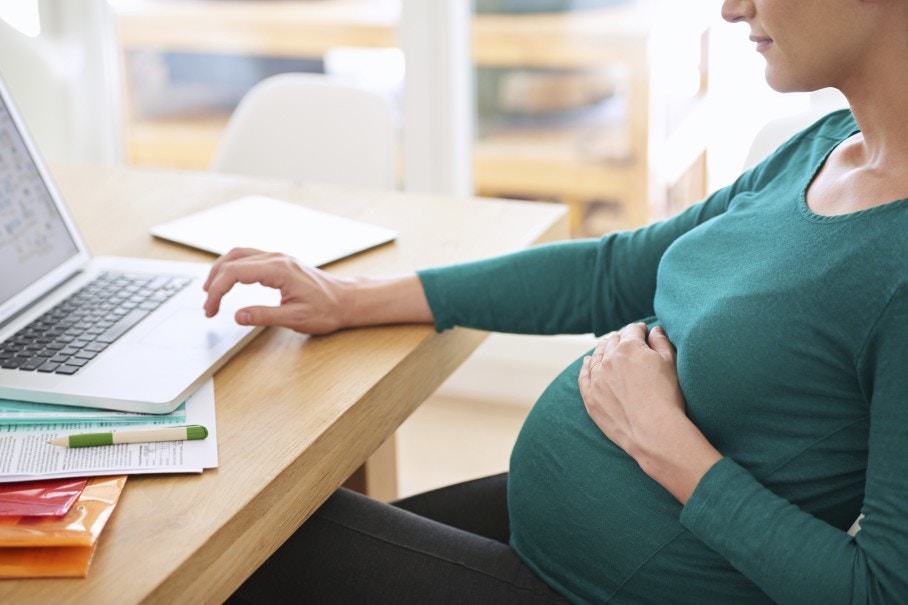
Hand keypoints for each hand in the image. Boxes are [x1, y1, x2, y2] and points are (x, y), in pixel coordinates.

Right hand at [202, 247, 352, 334]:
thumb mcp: (295, 319)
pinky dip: (233, 267)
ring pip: (239, 254)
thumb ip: (264, 317)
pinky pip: (249, 257)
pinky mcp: (280, 262)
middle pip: (232, 260)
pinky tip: (229, 279)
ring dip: (221, 270)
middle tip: (208, 305)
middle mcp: (276, 258)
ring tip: (211, 290)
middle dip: (215, 282)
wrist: (346, 300)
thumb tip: (237, 316)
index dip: (217, 291)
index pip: (235, 273)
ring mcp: (278, 258)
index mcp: (279, 270)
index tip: (211, 309)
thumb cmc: (326, 310)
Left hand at [578, 323, 720, 503]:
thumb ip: (661, 342)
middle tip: (627, 339)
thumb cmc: (667, 397)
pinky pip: (584, 375)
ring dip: (603, 349)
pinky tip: (588, 361)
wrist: (653, 431)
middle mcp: (608, 359)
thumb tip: (654, 330)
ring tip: (607, 346)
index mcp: (628, 347)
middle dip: (622, 338)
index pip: (632, 330)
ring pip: (597, 356)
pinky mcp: (590, 397)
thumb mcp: (670, 363)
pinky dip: (587, 366)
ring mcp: (597, 378)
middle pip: (613, 341)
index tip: (643, 331)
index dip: (640, 329)